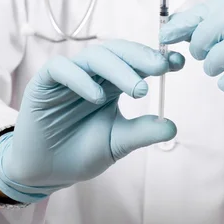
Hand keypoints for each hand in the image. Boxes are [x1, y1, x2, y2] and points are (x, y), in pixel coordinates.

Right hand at [0, 40, 184, 202]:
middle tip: (162, 68)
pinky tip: (97, 97)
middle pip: (117, 52)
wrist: (45, 172)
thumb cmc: (80, 153)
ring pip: (95, 56)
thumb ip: (141, 132)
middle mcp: (92, 74)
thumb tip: (172, 126)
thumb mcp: (117, 143)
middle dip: (141, 57)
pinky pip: (61, 68)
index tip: (180, 63)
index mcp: (112, 83)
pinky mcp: (44, 82)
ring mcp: (69, 76)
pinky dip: (80, 78)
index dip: (156, 58)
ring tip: (138, 90)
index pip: (135, 61)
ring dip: (119, 69)